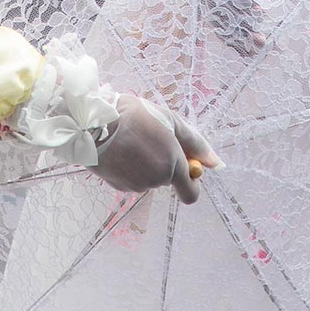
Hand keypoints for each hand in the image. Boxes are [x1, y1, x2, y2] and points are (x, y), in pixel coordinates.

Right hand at [91, 97, 219, 202]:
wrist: (93, 124)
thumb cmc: (134, 117)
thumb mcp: (171, 121)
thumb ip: (196, 144)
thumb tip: (216, 163)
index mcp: (172, 166)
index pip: (191, 193)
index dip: (192, 183)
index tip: (185, 166)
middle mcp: (155, 181)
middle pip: (167, 179)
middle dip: (163, 162)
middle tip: (150, 137)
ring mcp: (135, 185)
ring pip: (148, 178)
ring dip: (145, 163)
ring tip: (131, 140)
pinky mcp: (118, 186)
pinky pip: (131, 179)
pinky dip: (129, 167)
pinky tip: (120, 149)